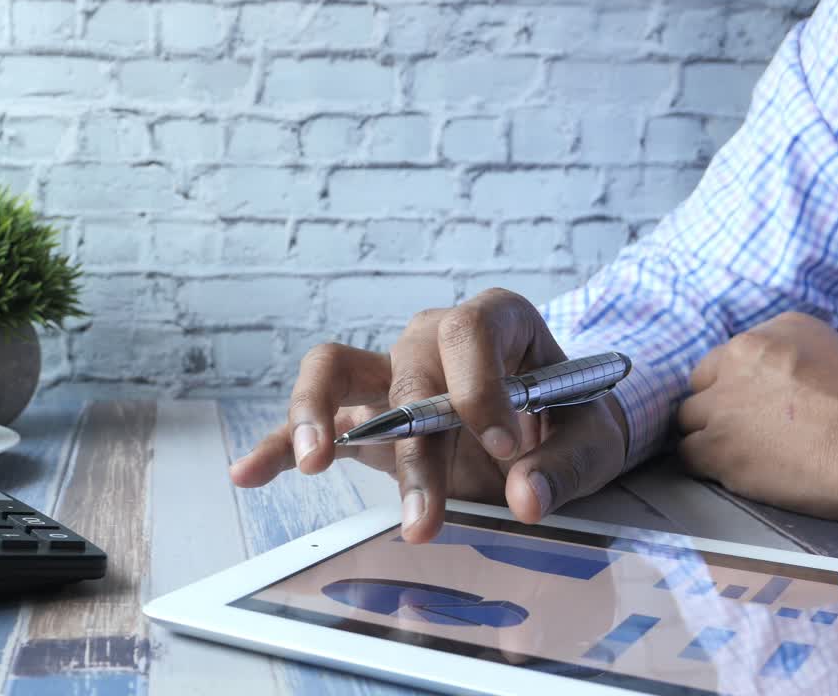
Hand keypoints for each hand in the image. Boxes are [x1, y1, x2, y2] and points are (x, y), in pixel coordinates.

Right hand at [229, 288, 629, 542]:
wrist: (550, 421)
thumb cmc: (568, 416)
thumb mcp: (589, 437)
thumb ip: (562, 465)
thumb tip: (527, 498)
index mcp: (494, 321)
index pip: (470, 332)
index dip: (480, 387)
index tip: (504, 446)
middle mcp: (432, 337)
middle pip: (408, 374)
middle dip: (413, 448)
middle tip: (424, 517)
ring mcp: (389, 371)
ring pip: (333, 370)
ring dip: (318, 413)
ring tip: (311, 462)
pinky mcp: (362, 411)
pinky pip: (312, 419)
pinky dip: (280, 443)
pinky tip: (247, 472)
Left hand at [678, 311, 837, 520]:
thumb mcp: (833, 356)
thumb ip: (787, 361)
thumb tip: (761, 382)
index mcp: (774, 331)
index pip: (728, 358)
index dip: (737, 387)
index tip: (755, 406)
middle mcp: (742, 356)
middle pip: (703, 385)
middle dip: (718, 408)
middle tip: (747, 432)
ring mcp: (724, 401)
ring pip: (690, 418)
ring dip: (710, 437)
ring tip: (744, 455)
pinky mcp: (717, 444)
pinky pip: (687, 454)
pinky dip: (707, 466)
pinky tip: (737, 472)